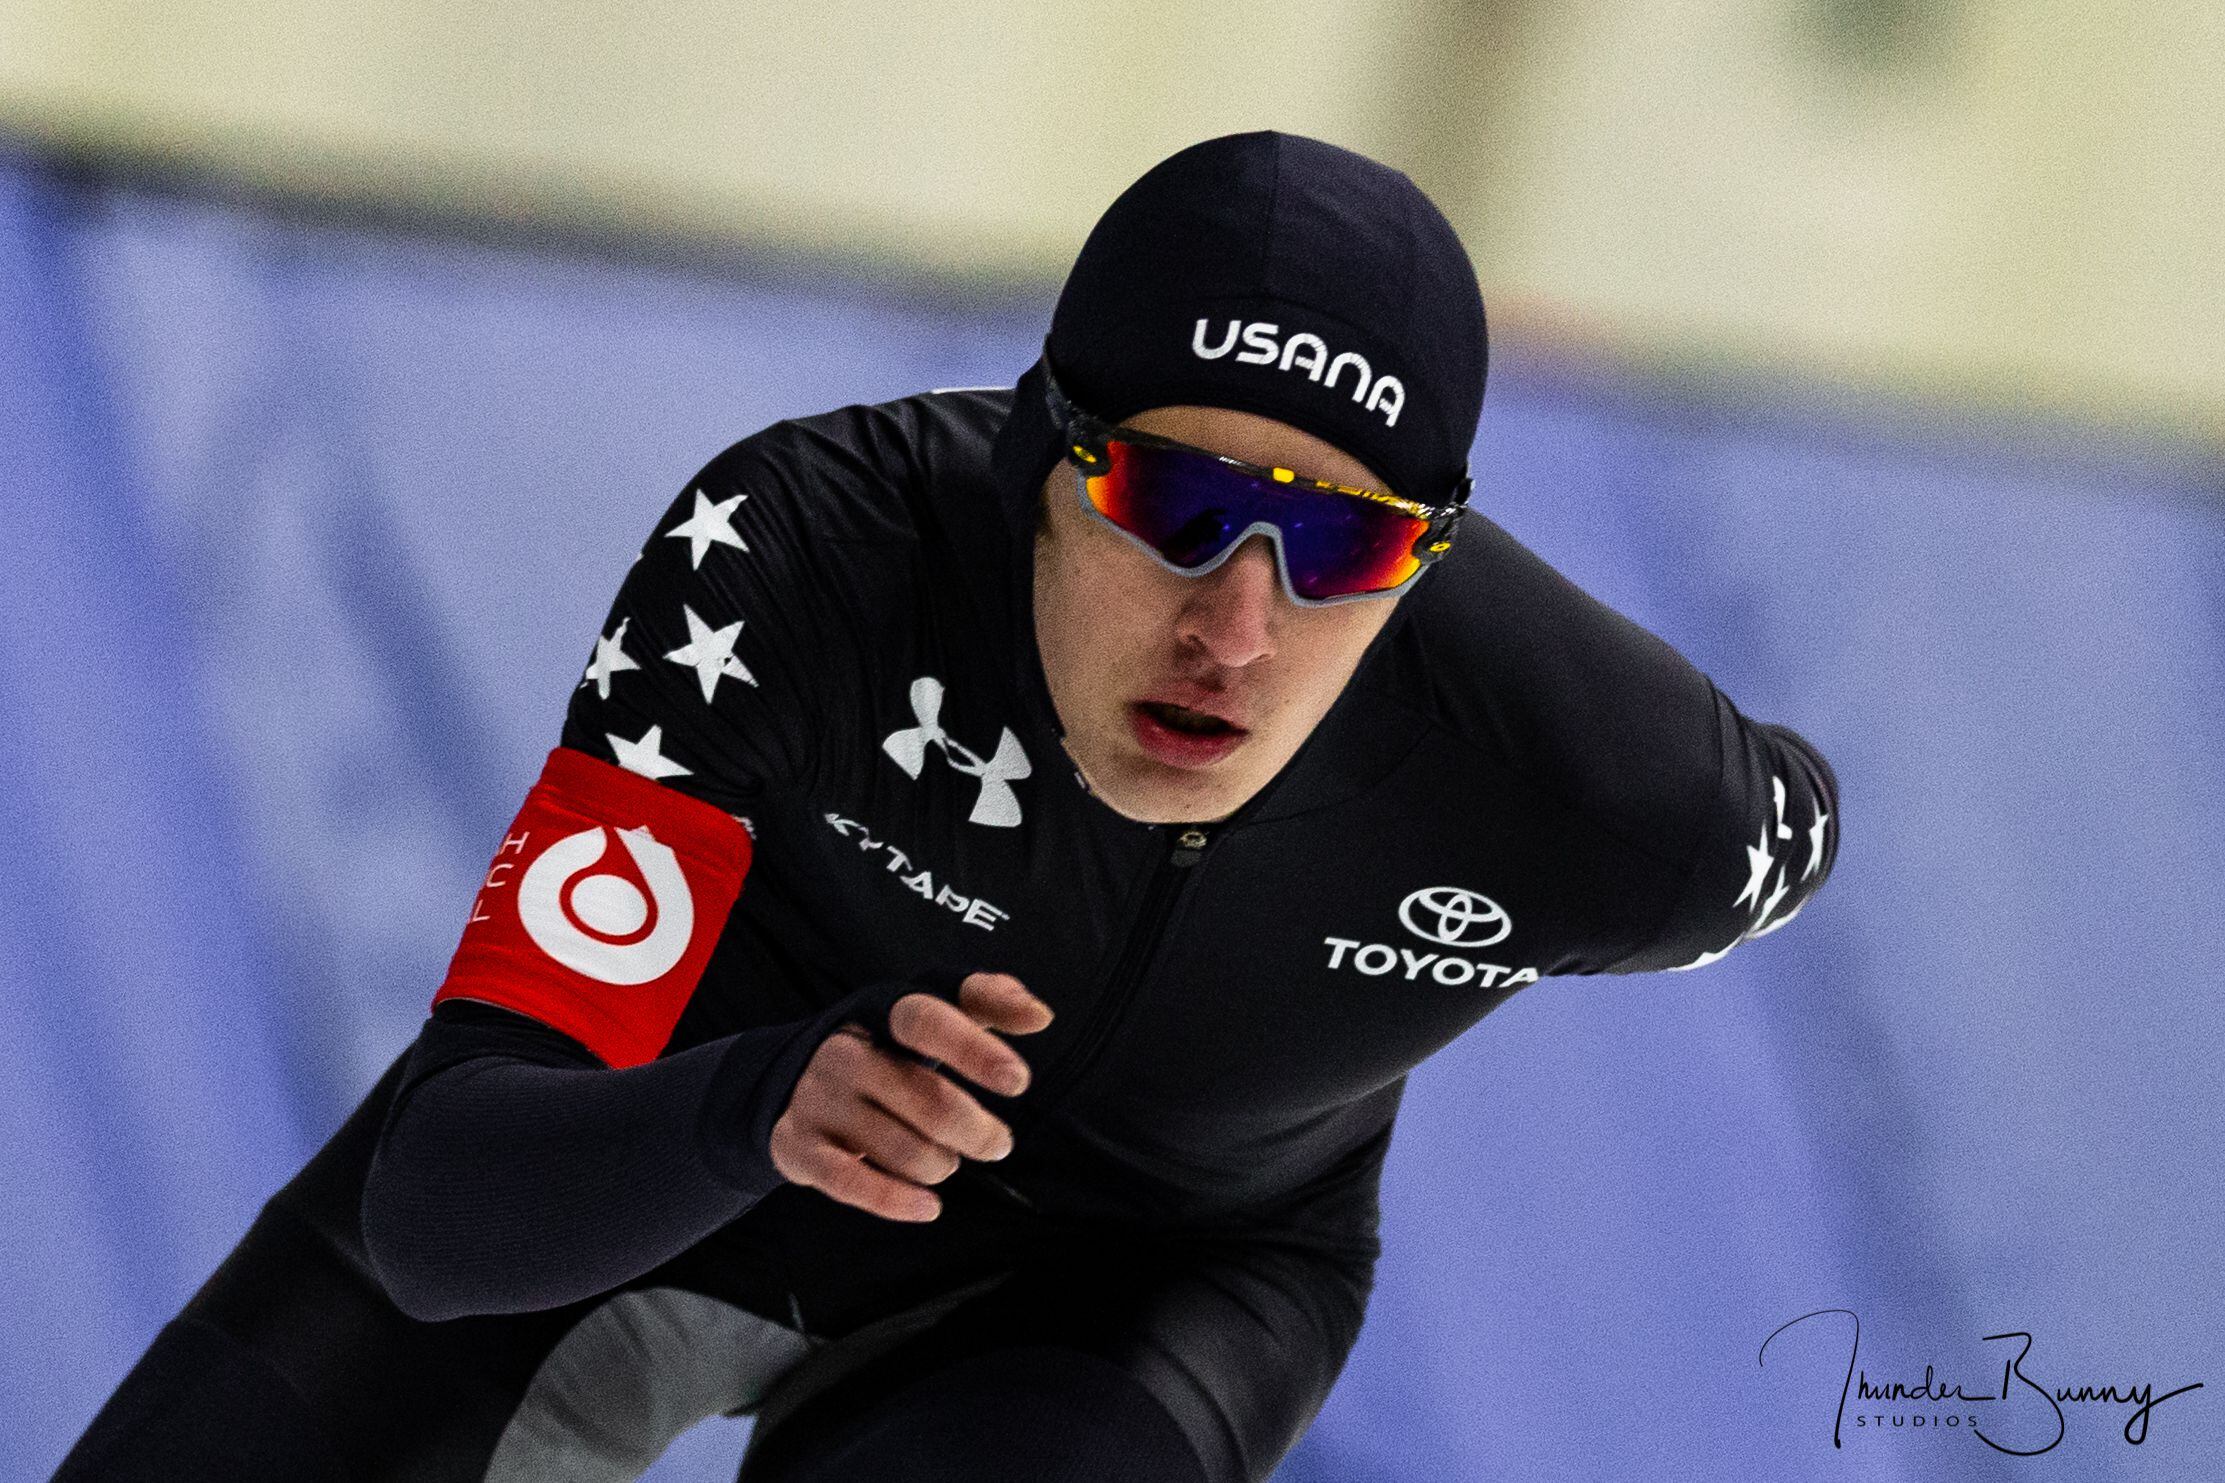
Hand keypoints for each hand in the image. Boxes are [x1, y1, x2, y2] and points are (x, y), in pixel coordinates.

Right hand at [768, 972, 1052, 1221]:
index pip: (927, 1021)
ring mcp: (818, 1100)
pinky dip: (898, 1202)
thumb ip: (985, 1001)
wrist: (786, 1076)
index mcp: (881, 1011)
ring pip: (903, 1150)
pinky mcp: (799, 1147)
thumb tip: (1040, 1015)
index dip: (974, 1049)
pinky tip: (928, 1206)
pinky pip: (854, 1184)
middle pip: (928, 1099)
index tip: (1018, 1080)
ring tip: (946, 1160)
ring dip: (941, 1165)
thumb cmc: (883, 1048)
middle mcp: (846, 1052)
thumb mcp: (926, 1012)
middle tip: (998, 1143)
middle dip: (977, 1131)